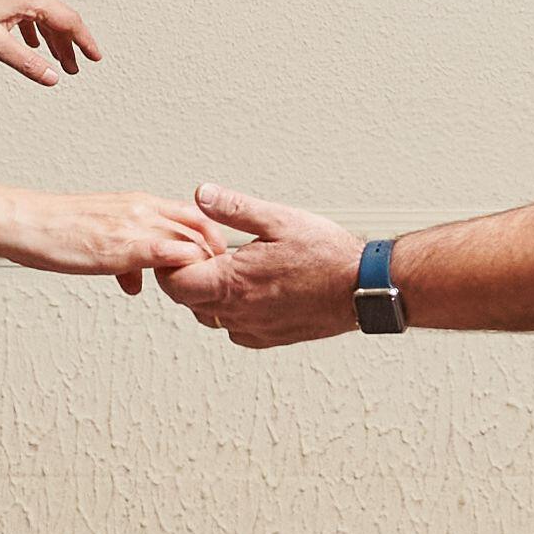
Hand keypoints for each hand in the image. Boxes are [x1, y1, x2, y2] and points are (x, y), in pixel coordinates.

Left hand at [0, 0, 101, 83]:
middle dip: (66, 45)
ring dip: (49, 37)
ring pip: (40, 13)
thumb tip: (51, 76)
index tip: (95, 57)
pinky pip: (25, 7)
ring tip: (54, 58)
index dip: (84, 42)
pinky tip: (28, 41)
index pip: (68, 20)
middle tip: (73, 67)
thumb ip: (27, 62)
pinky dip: (31, 27)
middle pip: (56, 17)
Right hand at [0, 187, 219, 294]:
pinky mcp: (121, 245)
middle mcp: (142, 208)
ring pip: (189, 237)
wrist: (27, 222)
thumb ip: (125, 259)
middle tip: (220, 278)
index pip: (193, 213)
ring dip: (203, 265)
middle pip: (200, 224)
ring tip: (204, 290)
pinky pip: (164, 251)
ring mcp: (133, 225)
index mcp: (139, 203)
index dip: (211, 236)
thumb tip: (137, 283)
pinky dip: (182, 265)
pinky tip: (186, 283)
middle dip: (216, 252)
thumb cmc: (56, 230)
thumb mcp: (99, 239)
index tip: (216, 260)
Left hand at [157, 185, 363, 346]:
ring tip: (231, 268)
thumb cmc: (327, 255)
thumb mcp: (277, 219)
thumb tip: (201, 195)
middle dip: (188, 276)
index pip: (174, 284)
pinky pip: (234, 329)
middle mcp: (239, 313)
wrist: (363, 288)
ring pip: (209, 316)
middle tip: (208, 252)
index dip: (171, 265)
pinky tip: (251, 290)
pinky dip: (232, 310)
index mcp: (233, 283)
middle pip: (188, 300)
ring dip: (210, 294)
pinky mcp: (269, 338)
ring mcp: (253, 329)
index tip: (184, 247)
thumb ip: (234, 208)